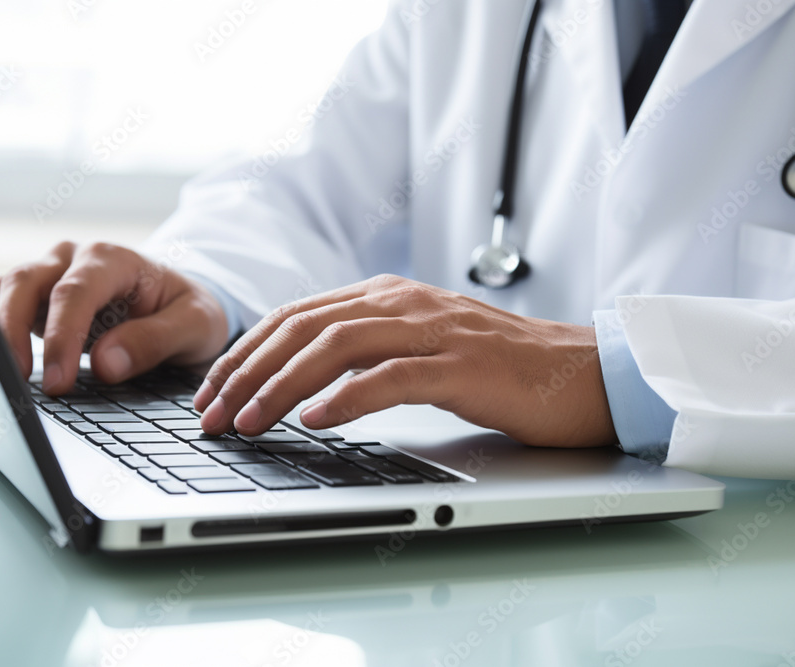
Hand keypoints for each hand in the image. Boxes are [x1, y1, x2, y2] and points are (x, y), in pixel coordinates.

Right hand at [0, 241, 228, 394]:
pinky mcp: (36, 298)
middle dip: (15, 332)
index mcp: (114, 260)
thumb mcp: (196, 325)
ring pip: (3, 290)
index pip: (76, 292)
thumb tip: (105, 364)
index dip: (62, 336)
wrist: (184, 304)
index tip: (57, 381)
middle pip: (26, 282)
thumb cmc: (190, 311)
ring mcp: (51, 274)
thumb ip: (154, 341)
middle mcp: (74, 259)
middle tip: (20, 383)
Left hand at [193, 274, 615, 447]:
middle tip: (212, 416)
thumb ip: (367, 351)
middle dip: (246, 373)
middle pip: (303, 327)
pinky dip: (346, 399)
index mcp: (387, 295)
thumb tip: (301, 381)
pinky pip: (393, 377)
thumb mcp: (420, 347)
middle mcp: (404, 302)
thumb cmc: (498, 369)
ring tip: (248, 422)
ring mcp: (434, 330)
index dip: (245, 353)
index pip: (295, 316)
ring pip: (337, 347)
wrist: (582, 372)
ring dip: (281, 386)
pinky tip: (315, 420)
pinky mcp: (463, 365)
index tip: (212, 392)